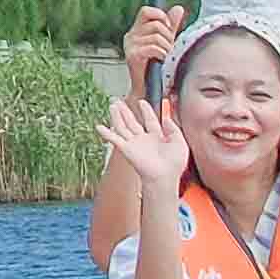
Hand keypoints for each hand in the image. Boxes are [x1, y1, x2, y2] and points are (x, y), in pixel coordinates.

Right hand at [98, 87, 188, 209]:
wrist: (165, 177)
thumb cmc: (174, 165)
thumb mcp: (180, 142)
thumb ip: (174, 129)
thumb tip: (167, 118)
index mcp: (157, 138)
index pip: (150, 120)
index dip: (146, 110)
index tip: (142, 102)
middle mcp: (144, 140)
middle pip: (132, 122)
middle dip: (125, 111)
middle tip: (119, 101)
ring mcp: (134, 144)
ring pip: (123, 127)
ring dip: (116, 116)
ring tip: (112, 105)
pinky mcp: (127, 150)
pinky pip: (115, 139)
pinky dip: (106, 133)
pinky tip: (99, 127)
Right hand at [119, 1, 182, 82]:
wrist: (147, 91)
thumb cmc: (157, 67)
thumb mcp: (165, 42)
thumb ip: (170, 26)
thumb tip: (178, 8)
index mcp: (136, 31)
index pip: (146, 11)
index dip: (160, 15)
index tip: (169, 28)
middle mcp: (130, 36)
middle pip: (156, 24)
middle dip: (169, 36)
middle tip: (170, 48)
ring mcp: (130, 46)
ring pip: (157, 36)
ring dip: (167, 47)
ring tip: (167, 57)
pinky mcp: (132, 56)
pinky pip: (153, 47)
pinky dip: (162, 54)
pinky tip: (163, 61)